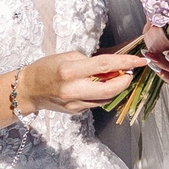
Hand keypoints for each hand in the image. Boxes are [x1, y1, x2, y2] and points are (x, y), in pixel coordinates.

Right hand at [20, 50, 150, 113]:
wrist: (29, 90)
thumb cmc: (46, 68)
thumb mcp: (67, 57)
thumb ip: (89, 62)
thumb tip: (110, 66)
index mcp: (70, 71)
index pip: (104, 66)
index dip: (125, 62)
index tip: (139, 60)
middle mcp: (73, 89)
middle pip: (110, 89)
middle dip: (125, 81)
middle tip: (129, 72)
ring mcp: (75, 103)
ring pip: (106, 98)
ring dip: (116, 88)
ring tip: (116, 77)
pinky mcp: (76, 111)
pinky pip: (97, 103)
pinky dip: (104, 94)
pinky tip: (102, 86)